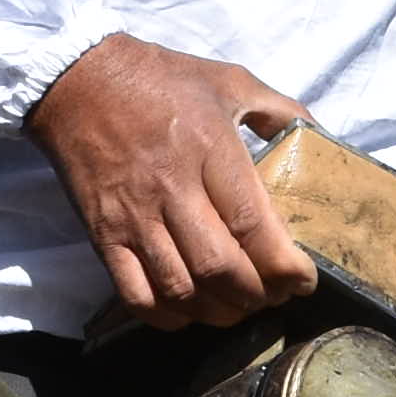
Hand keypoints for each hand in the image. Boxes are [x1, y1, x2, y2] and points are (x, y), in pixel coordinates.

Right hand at [27, 33, 317, 331]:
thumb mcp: (229, 80)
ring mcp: (134, 217)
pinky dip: (168, 316)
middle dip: (257, 294)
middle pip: (220, 268)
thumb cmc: (159, 80)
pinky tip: (189, 310)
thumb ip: (280, 109)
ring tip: (239, 306)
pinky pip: (136, 294)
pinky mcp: (103, 236)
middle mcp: (172, 189)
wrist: (76, 80)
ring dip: (218, 311)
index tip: (304, 279)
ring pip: (182, 289)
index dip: (284, 265)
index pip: (253, 224)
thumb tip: (319, 138)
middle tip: (276, 295)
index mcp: (210, 149)